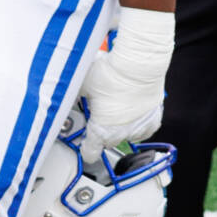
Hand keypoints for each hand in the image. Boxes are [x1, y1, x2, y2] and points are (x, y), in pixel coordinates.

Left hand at [80, 6, 172, 169]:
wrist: (139, 63)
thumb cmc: (111, 73)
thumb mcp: (82, 84)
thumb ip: (72, 96)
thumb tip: (62, 98)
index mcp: (101, 130)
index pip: (90, 153)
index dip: (85, 148)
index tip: (84, 144)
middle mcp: (121, 132)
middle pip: (108, 143)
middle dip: (102, 134)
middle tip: (98, 117)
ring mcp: (139, 126)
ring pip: (127, 137)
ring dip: (120, 130)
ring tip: (115, 114)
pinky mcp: (154, 116)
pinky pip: (145, 131)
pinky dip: (139, 127)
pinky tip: (133, 118)